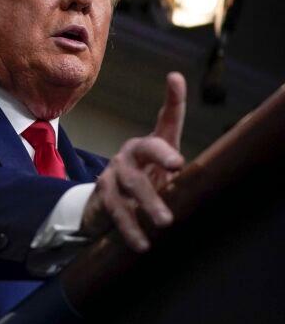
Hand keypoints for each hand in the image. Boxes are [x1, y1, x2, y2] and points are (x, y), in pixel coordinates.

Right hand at [81, 72, 186, 251]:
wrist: (103, 206)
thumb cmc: (145, 186)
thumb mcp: (166, 175)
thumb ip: (187, 170)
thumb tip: (220, 169)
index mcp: (152, 144)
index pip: (166, 119)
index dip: (172, 99)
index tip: (175, 80)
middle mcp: (131, 152)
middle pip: (146, 147)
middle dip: (161, 154)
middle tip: (177, 166)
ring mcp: (114, 172)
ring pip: (131, 183)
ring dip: (147, 202)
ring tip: (165, 222)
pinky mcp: (103, 194)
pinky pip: (117, 210)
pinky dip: (130, 228)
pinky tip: (142, 243)